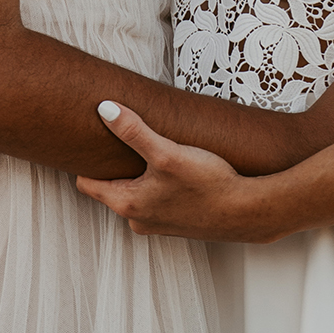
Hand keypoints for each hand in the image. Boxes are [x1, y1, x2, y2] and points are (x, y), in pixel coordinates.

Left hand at [77, 101, 270, 241]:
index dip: (86, 160)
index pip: (86, 183)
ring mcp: (157, 224)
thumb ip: (133, 132)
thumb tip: (104, 109)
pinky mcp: (176, 222)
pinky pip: (154, 200)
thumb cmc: (207, 185)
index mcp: (127, 204)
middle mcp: (137, 219)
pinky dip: (157, 185)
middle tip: (120, 138)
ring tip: (150, 150)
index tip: (88, 139)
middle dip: (114, 165)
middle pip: (110, 187)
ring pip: (134, 193)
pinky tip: (173, 170)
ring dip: (139, 175)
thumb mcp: (166, 153)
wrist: (247, 212)